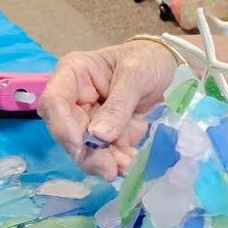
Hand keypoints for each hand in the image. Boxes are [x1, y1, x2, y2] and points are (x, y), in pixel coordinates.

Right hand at [37, 41, 176, 179]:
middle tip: (108, 168)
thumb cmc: (149, 59)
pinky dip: (117, 163)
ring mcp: (92, 121)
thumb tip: (98, 136)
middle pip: (67, 132)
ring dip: (102, 163)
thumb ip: (118, 103)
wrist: (174, 68)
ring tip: (126, 167)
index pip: (54, 102)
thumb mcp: (136, 73)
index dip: (62, 126)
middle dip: (86, 154)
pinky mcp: (109, 136)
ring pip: (85, 150)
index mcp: (74, 75)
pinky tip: (130, 165)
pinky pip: (107, 155)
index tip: (81, 145)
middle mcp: (76, 100)